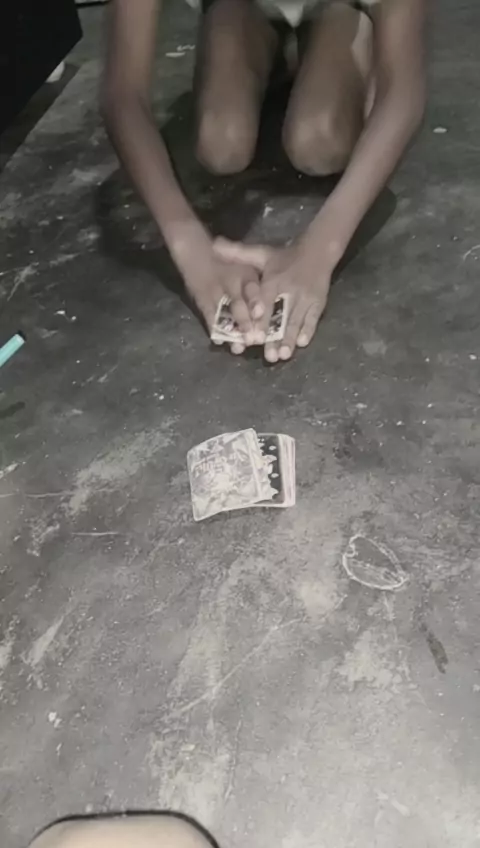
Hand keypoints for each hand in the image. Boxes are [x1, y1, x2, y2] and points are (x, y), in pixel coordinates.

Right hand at [179, 238, 263, 351]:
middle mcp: (230, 282)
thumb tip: (287, 295)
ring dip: (232, 331)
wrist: (196, 250)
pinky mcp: (201, 300)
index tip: (260, 313)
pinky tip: (219, 342)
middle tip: (252, 340)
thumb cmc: (229, 261)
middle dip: (244, 322)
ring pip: (224, 313)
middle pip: (237, 304)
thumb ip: (263, 282)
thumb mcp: (248, 263)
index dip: (254, 301)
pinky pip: (208, 316)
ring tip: (238, 347)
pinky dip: (214, 329)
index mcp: (244, 273)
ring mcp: (214, 291)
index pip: (251, 288)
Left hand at [213, 237, 330, 361]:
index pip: (265, 301)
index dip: (260, 318)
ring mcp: (305, 298)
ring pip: (295, 321)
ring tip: (283, 356)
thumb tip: (215, 245)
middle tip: (268, 356)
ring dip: (289, 339)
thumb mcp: (261, 253)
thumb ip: (238, 254)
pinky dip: (308, 331)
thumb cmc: (284, 257)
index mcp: (273, 280)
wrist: (317, 251)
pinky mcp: (317, 303)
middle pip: (280, 316)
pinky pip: (312, 318)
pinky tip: (302, 344)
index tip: (254, 336)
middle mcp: (289, 290)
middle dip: (275, 337)